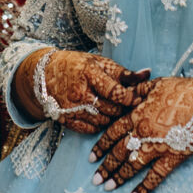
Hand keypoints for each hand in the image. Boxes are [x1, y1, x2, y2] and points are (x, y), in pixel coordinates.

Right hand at [14, 50, 147, 135]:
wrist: (45, 74)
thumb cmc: (77, 66)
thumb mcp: (99, 63)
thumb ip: (123, 72)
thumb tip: (148, 74)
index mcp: (89, 73)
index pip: (115, 92)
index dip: (131, 98)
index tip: (139, 98)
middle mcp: (79, 93)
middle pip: (111, 109)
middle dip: (123, 108)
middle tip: (129, 106)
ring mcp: (71, 108)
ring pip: (103, 121)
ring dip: (112, 118)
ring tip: (115, 109)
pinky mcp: (65, 119)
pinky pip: (91, 129)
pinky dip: (99, 125)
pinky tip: (101, 115)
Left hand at [89, 73, 192, 192]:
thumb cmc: (184, 90)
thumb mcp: (155, 84)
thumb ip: (136, 89)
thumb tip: (124, 91)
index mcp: (136, 115)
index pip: (112, 133)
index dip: (100, 146)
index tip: (91, 157)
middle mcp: (143, 133)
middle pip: (118, 153)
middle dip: (105, 167)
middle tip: (95, 180)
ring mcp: (157, 147)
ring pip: (132, 166)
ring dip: (119, 178)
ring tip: (108, 187)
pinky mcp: (173, 157)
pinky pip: (155, 177)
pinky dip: (144, 188)